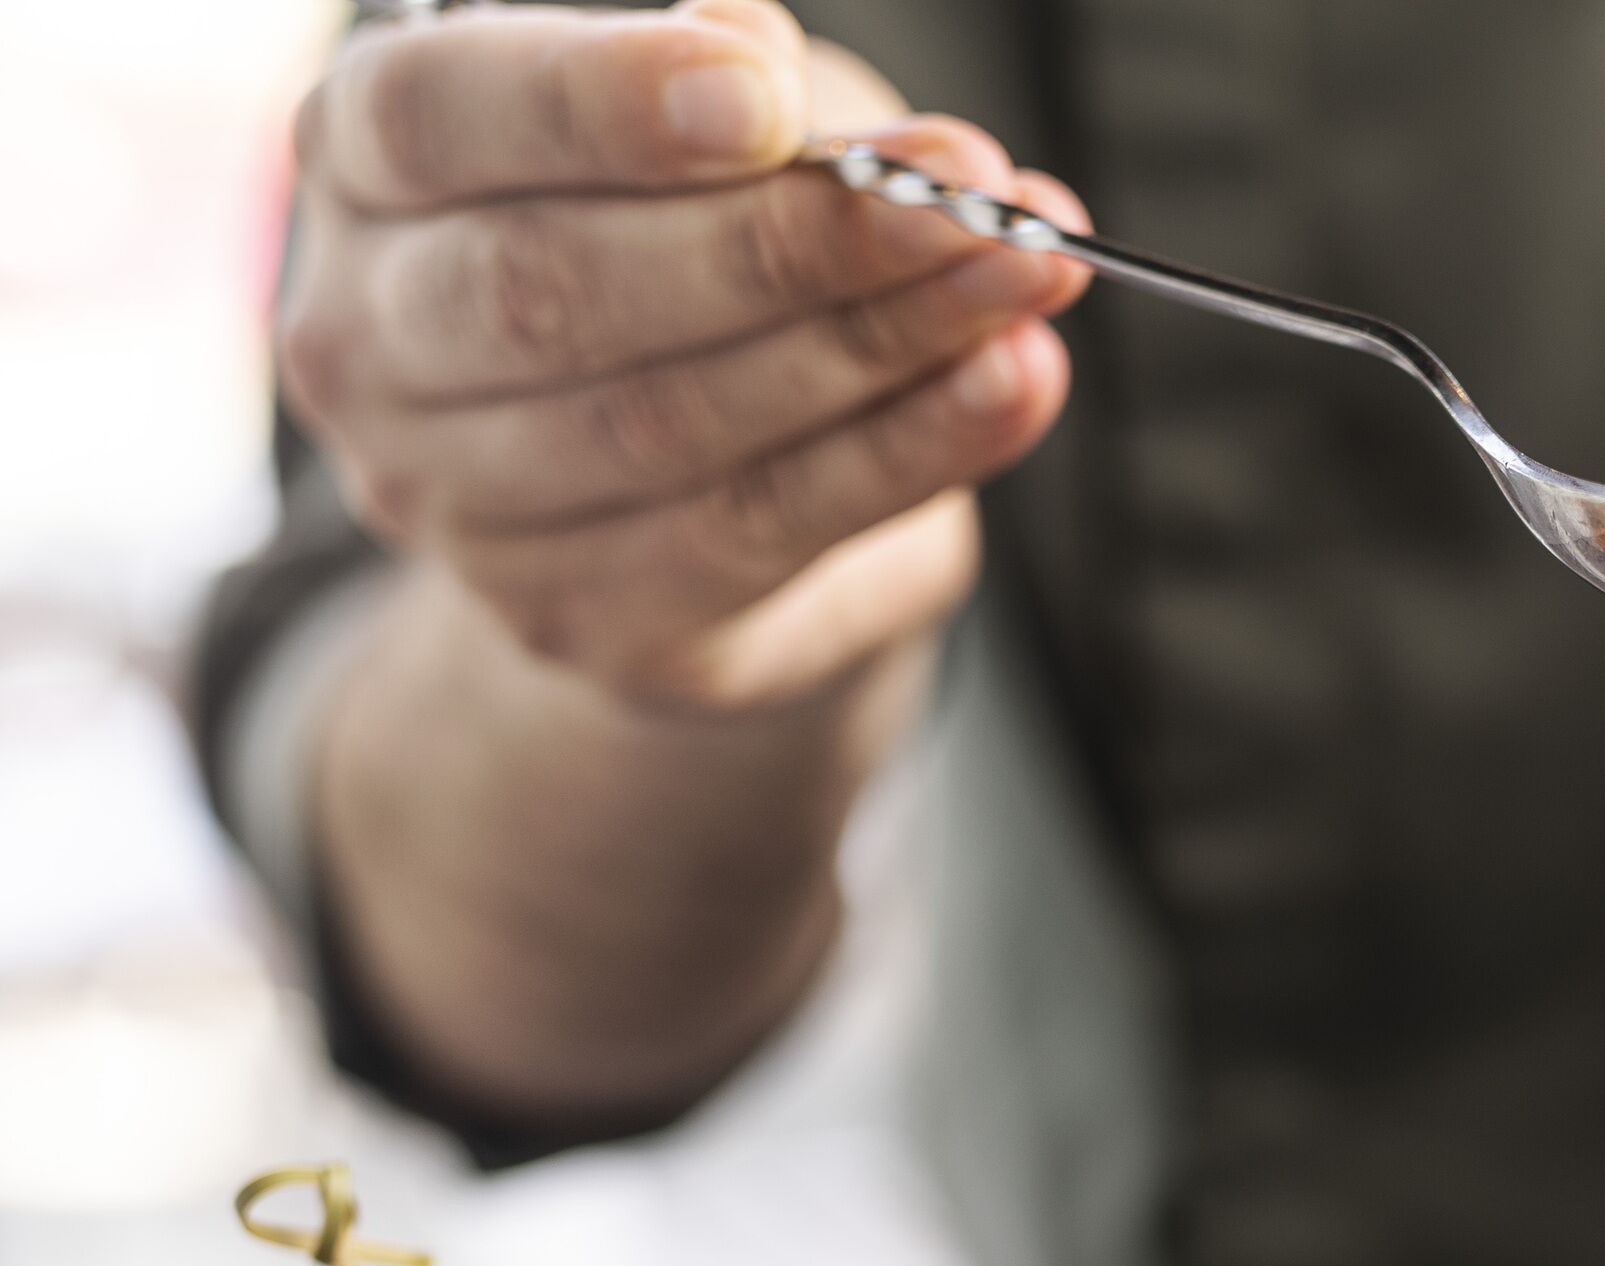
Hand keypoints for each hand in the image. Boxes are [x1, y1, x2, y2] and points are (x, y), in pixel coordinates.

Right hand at [278, 0, 1086, 711]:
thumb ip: (742, 98)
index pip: (436, 117)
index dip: (598, 102)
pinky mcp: (582, 621)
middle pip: (561, 285)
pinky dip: (905, 453)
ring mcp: (459, 503)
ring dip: (880, 344)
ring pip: (674, 420)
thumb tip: (802, 94)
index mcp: (366, 169)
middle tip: (968, 200)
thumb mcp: (706, 135)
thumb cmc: (683, 252)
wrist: (679, 498)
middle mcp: (371, 341)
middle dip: (792, 239)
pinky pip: (757, 530)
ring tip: (1024, 280)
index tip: (767, 91)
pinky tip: (1010, 387)